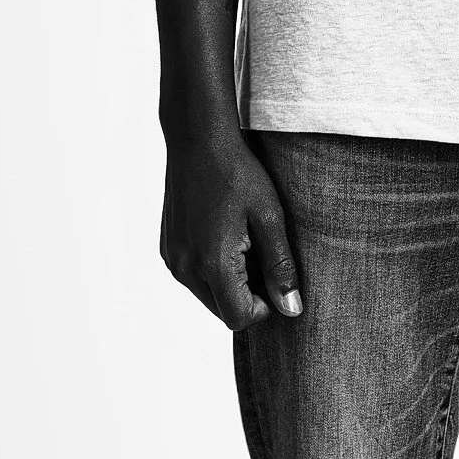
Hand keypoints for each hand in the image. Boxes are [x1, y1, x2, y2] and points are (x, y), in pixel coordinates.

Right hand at [159, 129, 303, 329]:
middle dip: (247, 293)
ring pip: (207, 294)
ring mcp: (172, 258)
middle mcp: (185, 268)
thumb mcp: (269, 217)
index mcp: (212, 264)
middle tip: (260, 250)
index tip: (275, 273)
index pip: (239, 319)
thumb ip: (280, 267)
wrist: (198, 139)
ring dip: (229, 281)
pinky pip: (192, 275)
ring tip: (242, 238)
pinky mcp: (166, 248)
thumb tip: (291, 309)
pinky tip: (222, 231)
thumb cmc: (237, 173)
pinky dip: (211, 267)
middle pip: (222, 310)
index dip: (264, 306)